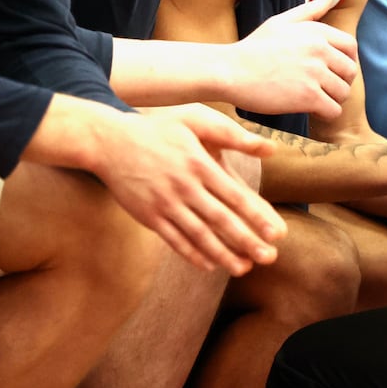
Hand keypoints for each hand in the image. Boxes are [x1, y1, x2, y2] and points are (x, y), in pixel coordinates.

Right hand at [91, 104, 285, 275]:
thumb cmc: (158, 129)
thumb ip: (233, 134)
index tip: (277, 232)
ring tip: (243, 268)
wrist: (109, 142)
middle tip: (270, 257)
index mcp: (199, 164)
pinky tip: (209, 265)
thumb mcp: (194, 119)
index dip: (257, 216)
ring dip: (223, 255)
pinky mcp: (149, 217)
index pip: (235, 196)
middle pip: (221, 220)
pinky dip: (193, 255)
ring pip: (199, 236)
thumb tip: (271, 148)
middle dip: (247, 241)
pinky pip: (175, 241)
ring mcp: (165, 205)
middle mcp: (184, 187)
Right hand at [225, 0, 358, 119]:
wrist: (230, 71)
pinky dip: (325, 113)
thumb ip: (309, 10)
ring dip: (332, 99)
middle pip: (350, 72)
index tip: (333, 70)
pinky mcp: (307, 97)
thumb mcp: (280, 21)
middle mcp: (319, 50)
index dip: (347, 60)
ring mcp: (314, 73)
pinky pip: (334, 110)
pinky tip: (310, 110)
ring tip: (315, 99)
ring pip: (343, 92)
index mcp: (316, 32)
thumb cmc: (253, 47)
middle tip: (323, 88)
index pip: (351, 47)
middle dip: (340, 82)